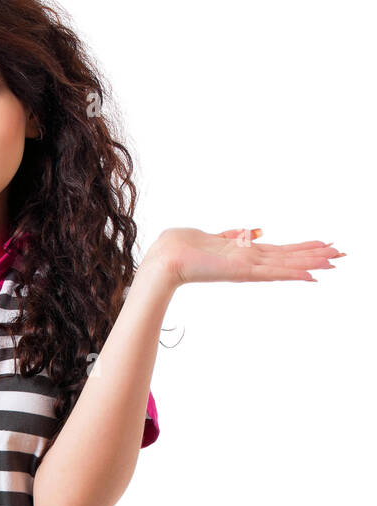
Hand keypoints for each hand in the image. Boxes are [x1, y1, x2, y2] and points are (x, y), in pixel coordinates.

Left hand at [147, 227, 345, 286]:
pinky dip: (292, 274)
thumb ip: (235, 235)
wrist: (165, 259)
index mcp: (245, 254)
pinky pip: (272, 272)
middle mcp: (250, 261)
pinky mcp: (241, 271)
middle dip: (315, 256)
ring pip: (287, 264)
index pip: (280, 251)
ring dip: (311, 262)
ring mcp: (247, 266)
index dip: (303, 248)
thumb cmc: (181, 247)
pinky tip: (310, 275)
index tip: (324, 245)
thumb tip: (256, 229)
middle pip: (290, 257)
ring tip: (334, 261)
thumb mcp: (214, 236)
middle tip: (342, 254)